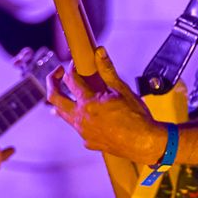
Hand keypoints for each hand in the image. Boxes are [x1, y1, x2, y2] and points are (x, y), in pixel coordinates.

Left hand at [48, 48, 165, 163]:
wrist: (145, 143)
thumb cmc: (137, 118)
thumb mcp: (123, 90)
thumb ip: (107, 71)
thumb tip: (100, 53)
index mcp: (89, 103)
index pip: (71, 79)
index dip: (72, 67)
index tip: (76, 64)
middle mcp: (81, 118)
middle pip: (54, 98)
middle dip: (52, 82)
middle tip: (57, 74)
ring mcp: (83, 132)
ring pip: (63, 113)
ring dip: (64, 100)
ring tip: (72, 93)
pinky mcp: (88, 141)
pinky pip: (77, 126)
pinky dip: (79, 116)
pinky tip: (91, 112)